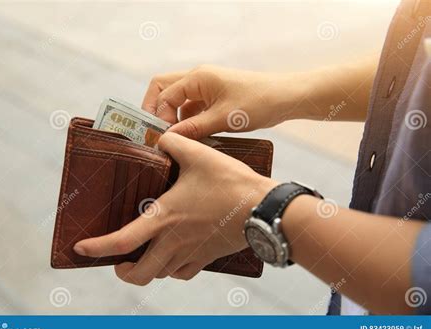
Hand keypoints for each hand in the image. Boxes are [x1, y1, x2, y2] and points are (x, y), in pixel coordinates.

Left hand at [73, 132, 275, 284]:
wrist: (262, 208)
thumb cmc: (230, 182)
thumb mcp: (198, 154)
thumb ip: (173, 142)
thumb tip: (159, 137)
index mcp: (164, 217)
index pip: (121, 241)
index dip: (97, 248)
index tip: (80, 249)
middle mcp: (173, 241)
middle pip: (138, 274)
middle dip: (122, 272)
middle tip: (118, 262)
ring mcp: (190, 253)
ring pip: (160, 275)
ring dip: (147, 269)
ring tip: (143, 256)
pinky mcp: (206, 257)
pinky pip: (182, 273)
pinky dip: (172, 270)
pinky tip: (173, 257)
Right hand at [142, 65, 305, 138]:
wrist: (284, 98)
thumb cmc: (257, 102)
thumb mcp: (223, 119)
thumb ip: (193, 128)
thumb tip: (168, 137)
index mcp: (197, 78)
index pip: (164, 95)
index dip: (157, 116)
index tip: (159, 137)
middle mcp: (198, 79)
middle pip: (163, 89)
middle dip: (155, 109)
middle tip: (154, 132)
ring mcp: (206, 88)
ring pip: (177, 100)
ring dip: (172, 117)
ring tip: (173, 139)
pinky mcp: (214, 98)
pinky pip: (192, 108)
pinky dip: (187, 121)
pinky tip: (190, 137)